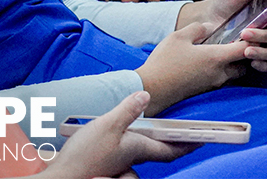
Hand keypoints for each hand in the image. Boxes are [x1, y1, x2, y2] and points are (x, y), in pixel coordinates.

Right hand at [43, 91, 196, 178]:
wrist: (64, 176)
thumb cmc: (84, 155)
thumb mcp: (107, 125)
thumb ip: (127, 110)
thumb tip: (145, 95)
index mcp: (138, 148)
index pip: (171, 149)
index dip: (188, 144)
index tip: (202, 139)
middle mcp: (132, 156)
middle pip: (160, 151)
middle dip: (175, 144)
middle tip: (188, 135)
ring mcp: (120, 160)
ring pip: (144, 149)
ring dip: (155, 141)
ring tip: (160, 129)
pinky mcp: (107, 159)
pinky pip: (129, 149)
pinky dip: (134, 140)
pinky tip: (126, 132)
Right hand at [134, 23, 250, 114]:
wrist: (153, 89)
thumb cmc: (165, 62)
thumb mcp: (178, 37)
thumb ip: (197, 29)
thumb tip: (210, 27)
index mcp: (216, 57)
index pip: (245, 49)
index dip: (252, 40)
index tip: (252, 32)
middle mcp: (220, 73)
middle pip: (244, 64)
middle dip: (245, 54)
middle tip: (239, 41)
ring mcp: (213, 84)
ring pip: (234, 73)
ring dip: (233, 63)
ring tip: (223, 51)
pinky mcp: (205, 91)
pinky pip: (222, 79)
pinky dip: (222, 70)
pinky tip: (209, 63)